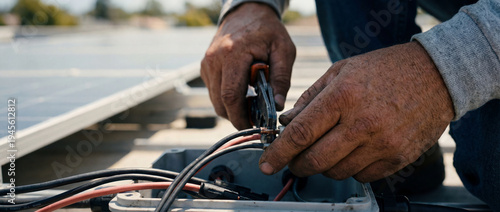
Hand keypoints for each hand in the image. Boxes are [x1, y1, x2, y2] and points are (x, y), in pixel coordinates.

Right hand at [201, 3, 295, 129]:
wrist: (246, 12)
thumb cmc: (268, 31)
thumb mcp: (284, 50)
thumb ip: (282, 78)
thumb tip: (277, 106)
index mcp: (233, 54)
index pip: (231, 95)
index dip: (240, 116)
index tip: (253, 127)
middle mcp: (214, 59)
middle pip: (220, 102)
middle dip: (237, 117)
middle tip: (255, 121)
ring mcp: (207, 64)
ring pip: (215, 100)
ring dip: (232, 109)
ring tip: (252, 105)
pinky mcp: (205, 67)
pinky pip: (214, 92)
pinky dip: (227, 100)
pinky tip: (243, 94)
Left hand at [258, 42, 453, 181]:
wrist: (437, 75)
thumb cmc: (386, 69)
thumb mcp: (342, 70)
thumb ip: (310, 98)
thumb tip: (287, 122)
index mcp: (343, 96)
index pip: (300, 133)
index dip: (278, 153)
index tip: (267, 163)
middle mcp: (362, 123)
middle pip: (315, 160)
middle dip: (297, 165)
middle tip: (294, 160)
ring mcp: (382, 144)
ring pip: (337, 172)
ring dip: (324, 166)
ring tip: (328, 149)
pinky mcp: (398, 158)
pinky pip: (361, 176)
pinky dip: (350, 169)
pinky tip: (353, 151)